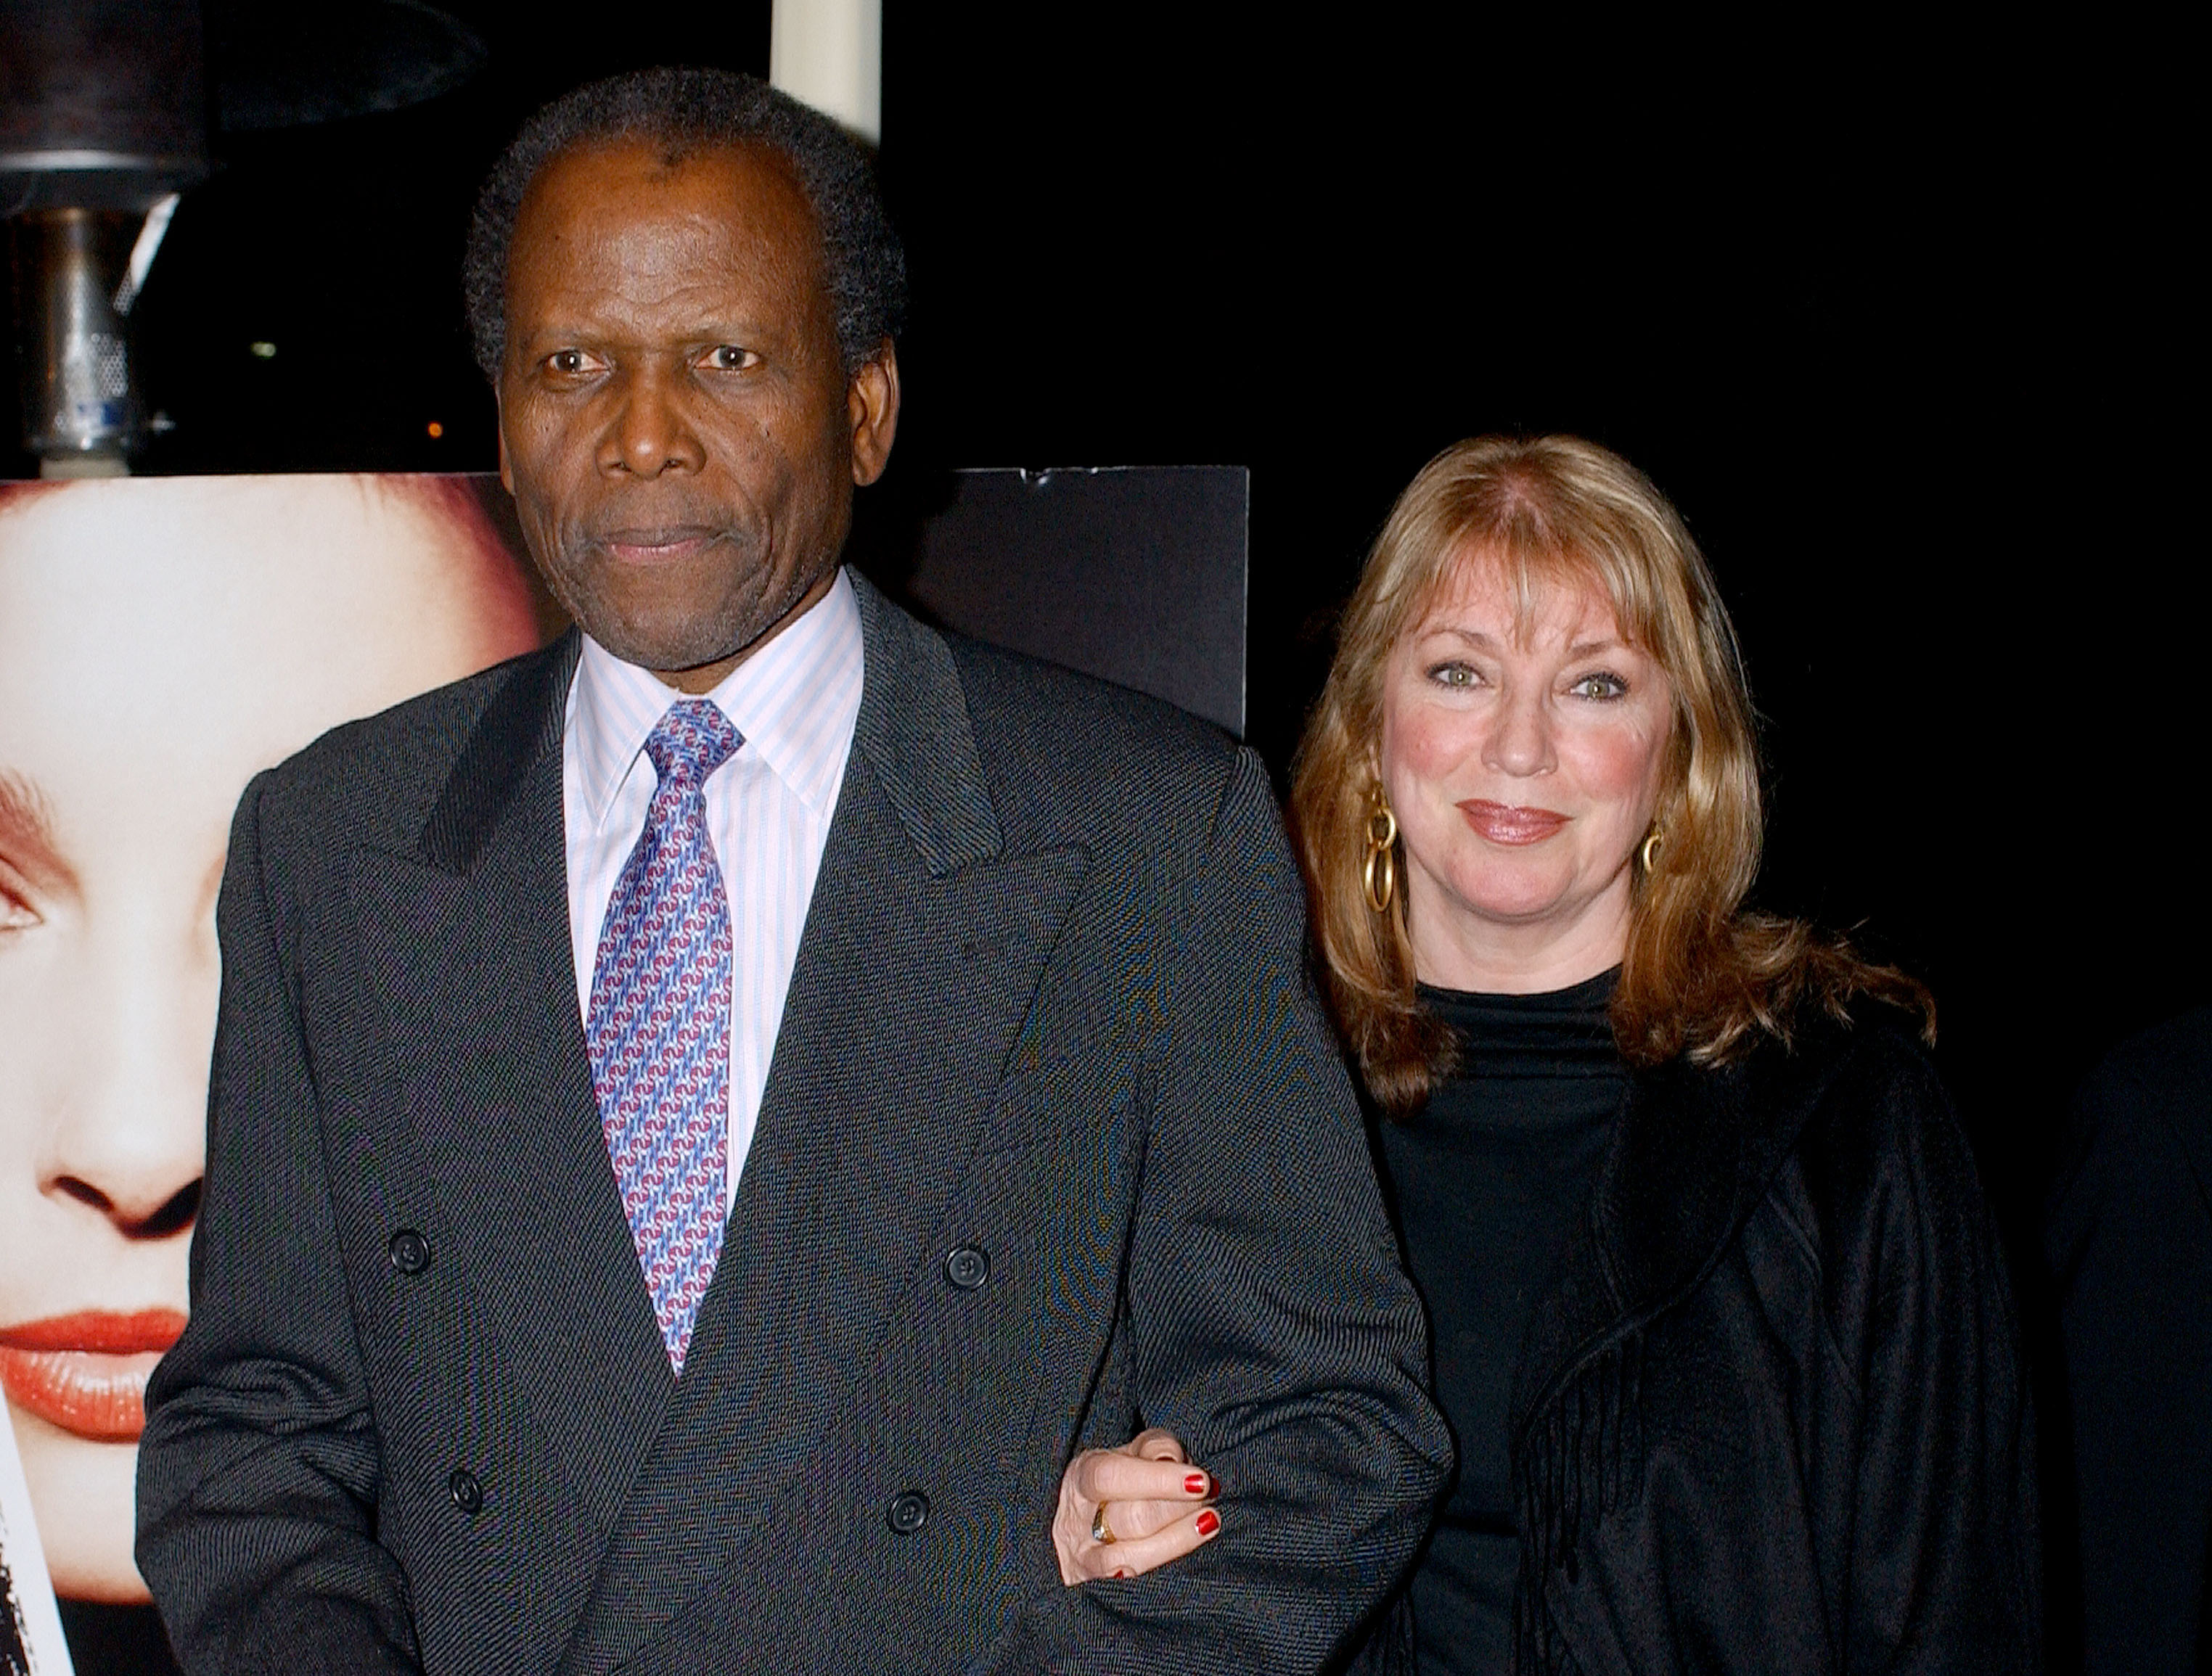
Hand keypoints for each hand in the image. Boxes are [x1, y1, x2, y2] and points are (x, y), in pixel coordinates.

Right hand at [1054, 1427, 1221, 1584]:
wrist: (1082, 1530)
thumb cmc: (1121, 1485)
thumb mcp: (1132, 1456)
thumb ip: (1155, 1449)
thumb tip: (1173, 1460)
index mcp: (1083, 1476)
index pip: (1111, 1476)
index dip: (1158, 1479)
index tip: (1200, 1481)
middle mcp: (1077, 1520)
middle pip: (1127, 1518)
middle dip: (1175, 1510)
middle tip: (1208, 1500)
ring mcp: (1084, 1560)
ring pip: (1127, 1559)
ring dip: (1175, 1542)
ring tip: (1208, 1525)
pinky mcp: (1094, 1591)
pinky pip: (1125, 1590)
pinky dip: (1153, 1574)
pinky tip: (1180, 1569)